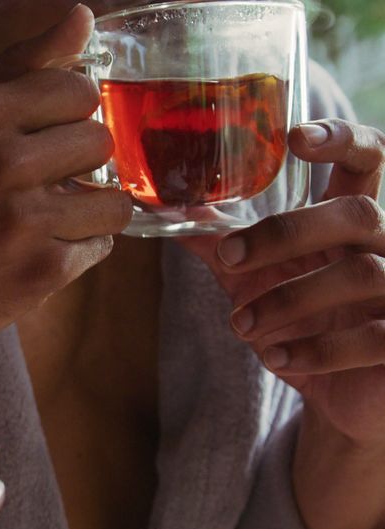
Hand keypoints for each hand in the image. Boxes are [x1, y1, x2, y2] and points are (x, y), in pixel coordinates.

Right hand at [0, 4, 129, 350]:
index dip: (65, 115)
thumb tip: (83, 16)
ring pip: (113, 201)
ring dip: (88, 210)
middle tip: (40, 182)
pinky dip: (76, 249)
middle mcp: (1, 162)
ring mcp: (23, 220)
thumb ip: (17, 66)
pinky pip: (100, 246)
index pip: (77, 90)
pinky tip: (36, 249)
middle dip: (76, 162)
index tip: (43, 136)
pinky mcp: (40, 271)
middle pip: (99, 141)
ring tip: (49, 218)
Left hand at [182, 119, 384, 528]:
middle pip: (357, 213)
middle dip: (286, 232)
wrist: (337, 391)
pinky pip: (373, 336)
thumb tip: (163, 209)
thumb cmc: (300, 320)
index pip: (367, 157)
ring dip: (286, 300)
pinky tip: (276, 358)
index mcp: (353, 217)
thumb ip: (220, 243)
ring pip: (360, 274)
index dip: (340, 139)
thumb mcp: (254, 278)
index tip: (293, 137)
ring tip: (241, 325)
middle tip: (228, 256)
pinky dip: (316, 349)